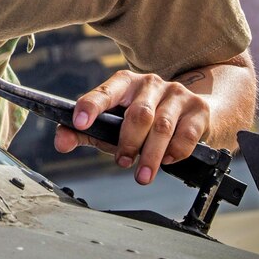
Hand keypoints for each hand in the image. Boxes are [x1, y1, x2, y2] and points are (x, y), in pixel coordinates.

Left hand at [54, 70, 209, 184]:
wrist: (194, 112)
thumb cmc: (145, 121)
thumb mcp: (113, 124)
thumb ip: (84, 132)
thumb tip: (60, 141)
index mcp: (125, 83)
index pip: (105, 91)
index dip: (91, 105)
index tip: (79, 122)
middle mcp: (150, 83)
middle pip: (138, 113)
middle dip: (128, 142)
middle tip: (122, 162)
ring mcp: (176, 94)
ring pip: (162, 126)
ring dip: (150, 154)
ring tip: (142, 175)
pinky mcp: (198, 109)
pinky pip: (186, 134)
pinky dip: (175, 151)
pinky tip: (168, 160)